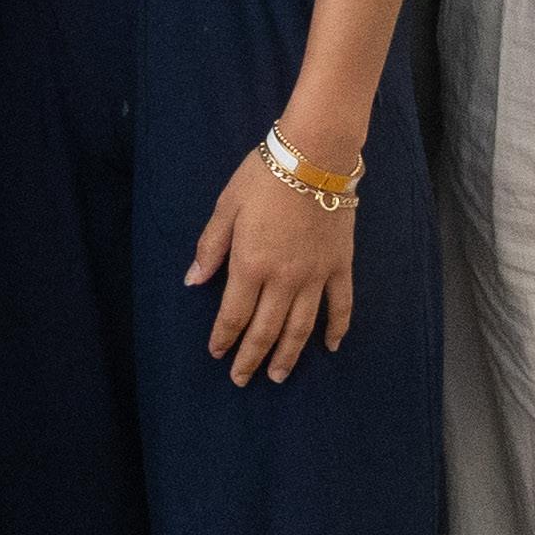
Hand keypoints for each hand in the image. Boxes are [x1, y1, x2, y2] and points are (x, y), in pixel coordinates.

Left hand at [185, 146, 358, 386]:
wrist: (315, 156)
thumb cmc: (263, 177)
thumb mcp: (226, 206)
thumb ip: (210, 247)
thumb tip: (193, 282)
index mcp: (250, 265)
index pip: (233, 315)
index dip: (224, 339)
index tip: (217, 354)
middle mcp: (283, 279)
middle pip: (265, 330)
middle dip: (251, 358)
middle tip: (242, 379)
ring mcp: (315, 276)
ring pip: (301, 327)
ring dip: (288, 355)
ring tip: (277, 375)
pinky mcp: (340, 267)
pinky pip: (340, 306)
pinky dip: (336, 329)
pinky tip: (330, 347)